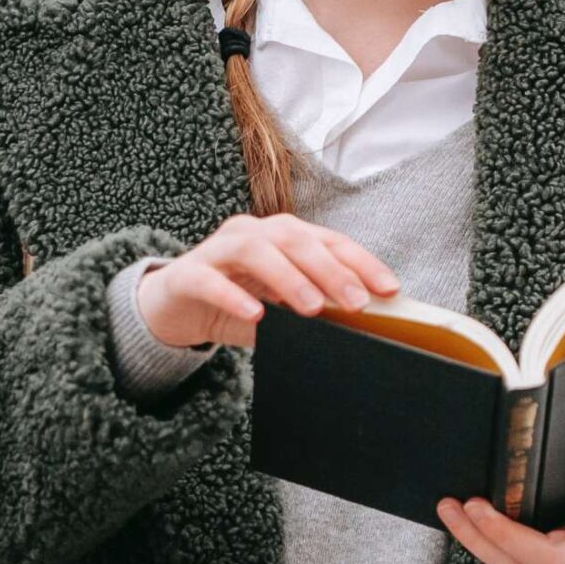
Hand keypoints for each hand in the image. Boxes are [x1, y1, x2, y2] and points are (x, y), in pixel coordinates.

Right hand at [135, 213, 399, 353]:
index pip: (329, 241)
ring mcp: (218, 250)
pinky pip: (209, 280)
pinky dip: (233, 296)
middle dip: (331, 271)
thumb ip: (314, 311)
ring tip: (312, 309)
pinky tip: (254, 314)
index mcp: (283, 237)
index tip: (390, 289)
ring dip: (289, 277)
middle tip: (356, 303)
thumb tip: (360, 329)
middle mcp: (253, 233)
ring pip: (256, 250)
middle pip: (296, 239)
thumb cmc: (237, 304)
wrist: (174, 309)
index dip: (362, 262)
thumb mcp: (281, 309)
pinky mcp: (187, 274)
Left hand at [438, 432, 564, 563]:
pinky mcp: (528, 557)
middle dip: (488, 533)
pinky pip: (497, 551)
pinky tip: (458, 510)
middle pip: (516, 559)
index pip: (564, 535)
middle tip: (466, 502)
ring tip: (447, 505)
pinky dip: (475, 534)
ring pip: (500, 559)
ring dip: (470, 535)